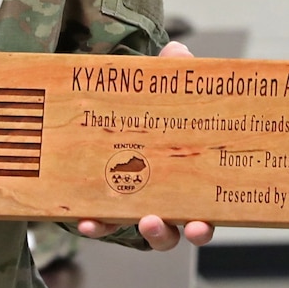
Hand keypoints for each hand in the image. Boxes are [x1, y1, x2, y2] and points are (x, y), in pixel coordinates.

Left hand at [75, 40, 216, 250]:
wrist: (121, 109)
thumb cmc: (157, 110)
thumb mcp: (168, 91)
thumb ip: (175, 73)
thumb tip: (178, 53)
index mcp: (186, 183)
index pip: (201, 214)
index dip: (202, 227)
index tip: (199, 225)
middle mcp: (163, 203)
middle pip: (168, 233)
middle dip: (161, 234)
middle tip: (152, 221)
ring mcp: (134, 206)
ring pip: (133, 232)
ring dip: (123, 230)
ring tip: (112, 220)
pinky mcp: (106, 204)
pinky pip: (102, 223)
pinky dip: (95, 224)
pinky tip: (86, 219)